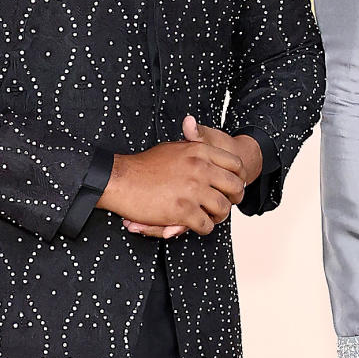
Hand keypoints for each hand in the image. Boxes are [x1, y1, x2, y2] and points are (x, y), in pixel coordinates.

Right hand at [120, 117, 262, 236]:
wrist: (121, 179)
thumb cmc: (144, 166)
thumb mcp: (173, 146)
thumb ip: (191, 143)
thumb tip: (195, 129)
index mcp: (199, 150)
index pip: (235, 164)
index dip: (238, 178)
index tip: (232, 186)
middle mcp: (200, 168)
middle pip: (234, 187)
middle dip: (233, 199)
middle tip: (224, 204)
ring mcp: (193, 190)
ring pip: (222, 209)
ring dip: (217, 216)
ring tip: (209, 216)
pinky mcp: (183, 210)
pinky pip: (205, 225)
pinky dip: (203, 228)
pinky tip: (194, 225)